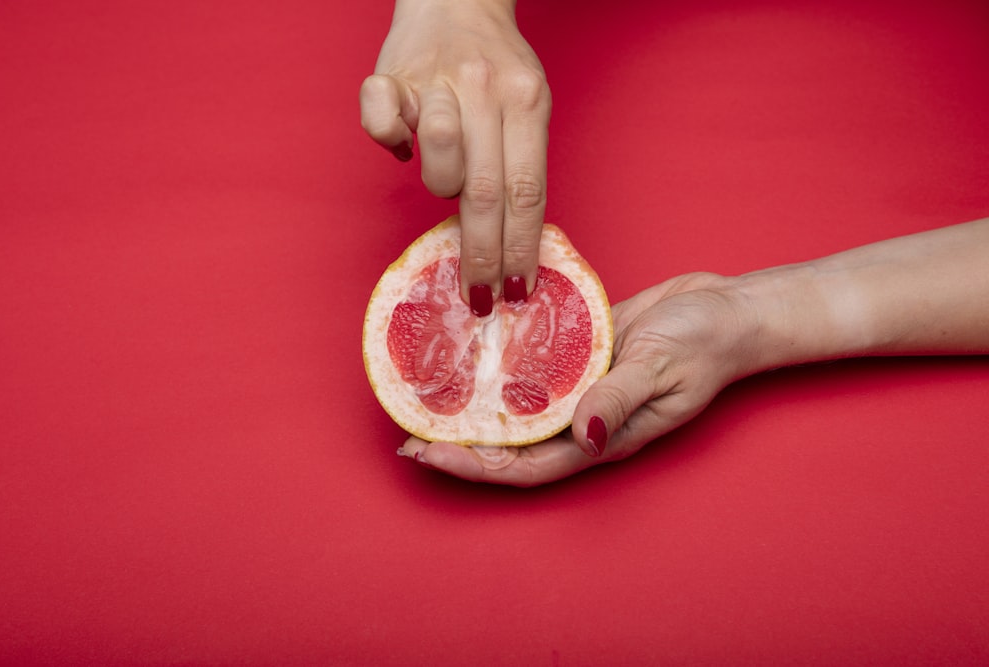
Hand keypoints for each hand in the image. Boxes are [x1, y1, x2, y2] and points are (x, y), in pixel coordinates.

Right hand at [360, 0, 550, 311]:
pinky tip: (402, 144)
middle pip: (486, 190)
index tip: (517, 289)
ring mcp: (436, 80)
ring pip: (437, 158)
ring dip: (441, 185)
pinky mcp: (390, 76)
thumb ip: (522, 161)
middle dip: (483, 253)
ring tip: (446, 179)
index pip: (527, 191)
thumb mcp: (528, 104)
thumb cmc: (495, 64)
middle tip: (480, 294)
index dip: (522, 247)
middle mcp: (484, 89)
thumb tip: (512, 240)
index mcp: (526, 100)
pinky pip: (380, 123)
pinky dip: (389, 142)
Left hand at [398, 272, 760, 485]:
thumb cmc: (704, 344)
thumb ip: (620, 398)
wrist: (729, 312)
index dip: (474, 466)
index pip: (526, 465)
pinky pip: (534, 368)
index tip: (426, 453)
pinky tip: (472, 353)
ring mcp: (581, 388)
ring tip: (428, 396)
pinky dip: (502, 367)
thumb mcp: (662, 367)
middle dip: (459, 444)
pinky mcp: (582, 356)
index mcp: (603, 437)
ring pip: (517, 409)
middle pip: (511, 445)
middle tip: (406, 430)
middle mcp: (584, 420)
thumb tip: (583, 435)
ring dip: (475, 408)